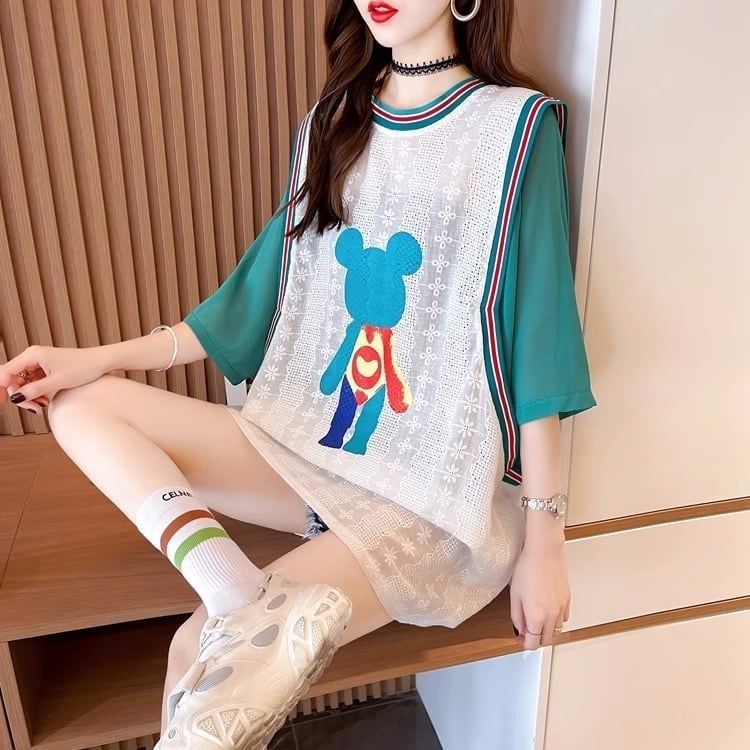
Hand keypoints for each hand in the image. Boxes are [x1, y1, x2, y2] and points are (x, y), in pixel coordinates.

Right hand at [0, 345, 107, 412]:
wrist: (101, 362)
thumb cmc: (83, 367)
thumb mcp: (58, 381)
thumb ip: (35, 390)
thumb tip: (16, 397)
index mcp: (32, 355)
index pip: (5, 372)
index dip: (1, 388)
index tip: (1, 403)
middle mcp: (32, 357)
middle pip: (12, 380)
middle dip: (20, 396)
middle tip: (35, 409)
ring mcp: (37, 363)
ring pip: (21, 383)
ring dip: (29, 397)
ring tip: (43, 405)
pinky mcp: (44, 369)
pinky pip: (31, 384)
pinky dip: (35, 394)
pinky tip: (45, 401)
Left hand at [509, 535, 569, 650]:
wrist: (544, 552)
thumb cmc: (527, 569)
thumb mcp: (515, 594)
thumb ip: (517, 616)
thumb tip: (519, 630)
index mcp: (537, 616)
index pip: (533, 643)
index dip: (524, 644)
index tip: (520, 639)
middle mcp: (552, 616)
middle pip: (546, 640)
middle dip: (536, 639)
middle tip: (526, 631)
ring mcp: (562, 608)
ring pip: (556, 630)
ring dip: (546, 630)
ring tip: (536, 618)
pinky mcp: (568, 600)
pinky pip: (563, 618)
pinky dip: (555, 620)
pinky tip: (547, 610)